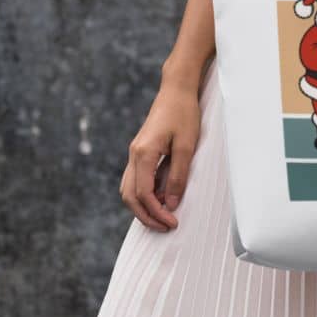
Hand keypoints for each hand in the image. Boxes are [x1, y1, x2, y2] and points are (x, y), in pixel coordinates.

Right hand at [119, 78, 201, 231]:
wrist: (177, 89)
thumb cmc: (184, 113)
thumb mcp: (187, 145)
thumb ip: (178, 175)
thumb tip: (171, 204)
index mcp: (144, 153)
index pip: (143, 194)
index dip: (156, 213)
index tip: (172, 222)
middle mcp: (134, 154)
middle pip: (130, 196)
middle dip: (146, 216)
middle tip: (166, 227)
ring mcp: (135, 152)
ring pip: (129, 189)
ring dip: (142, 207)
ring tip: (163, 216)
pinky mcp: (140, 150)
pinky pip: (135, 179)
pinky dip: (144, 194)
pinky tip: (161, 198)